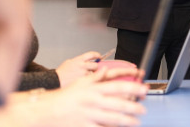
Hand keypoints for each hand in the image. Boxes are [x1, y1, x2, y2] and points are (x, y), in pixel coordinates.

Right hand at [13, 67, 147, 126]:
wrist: (45, 111)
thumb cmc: (64, 97)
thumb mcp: (80, 83)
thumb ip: (95, 77)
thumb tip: (106, 69)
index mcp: (94, 89)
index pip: (118, 86)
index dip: (133, 88)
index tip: (144, 89)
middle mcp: (93, 101)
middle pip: (118, 104)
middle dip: (134, 107)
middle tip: (143, 109)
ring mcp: (89, 115)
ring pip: (113, 118)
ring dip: (127, 120)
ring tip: (136, 121)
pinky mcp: (84, 126)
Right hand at [56, 51, 100, 86]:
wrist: (55, 81)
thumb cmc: (61, 73)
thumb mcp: (69, 62)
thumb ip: (78, 61)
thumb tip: (86, 61)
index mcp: (78, 60)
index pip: (91, 54)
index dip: (96, 55)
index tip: (98, 56)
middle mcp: (81, 66)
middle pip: (95, 65)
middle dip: (94, 67)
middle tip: (92, 69)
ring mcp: (83, 73)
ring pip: (93, 74)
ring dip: (91, 75)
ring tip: (85, 78)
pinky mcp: (83, 81)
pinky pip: (90, 80)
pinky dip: (89, 81)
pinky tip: (84, 82)